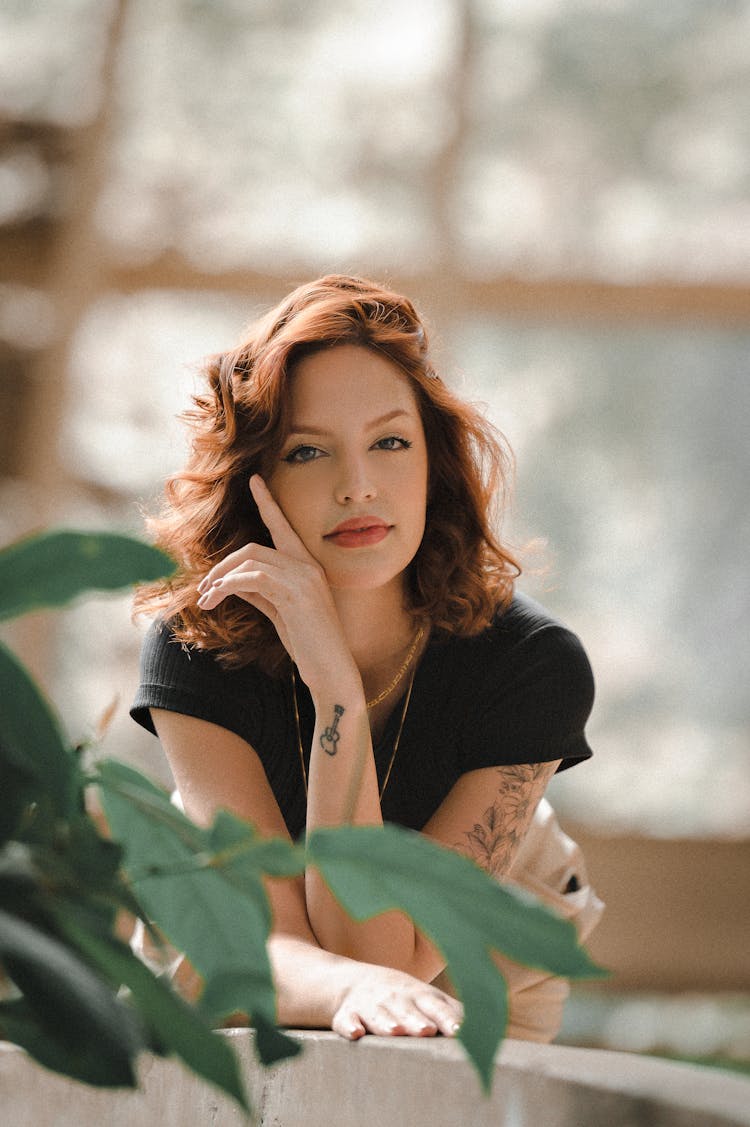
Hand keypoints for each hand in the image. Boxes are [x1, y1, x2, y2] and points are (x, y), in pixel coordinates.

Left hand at [196, 476, 357, 694]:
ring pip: (250, 561)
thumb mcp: (280, 614)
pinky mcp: (296, 595)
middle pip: (254, 548)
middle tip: (204, 589)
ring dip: (220, 579)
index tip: (255, 481)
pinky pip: (252, 578)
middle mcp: (308, 567)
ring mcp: (303, 579)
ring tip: (206, 600)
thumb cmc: (309, 645)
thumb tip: (231, 582)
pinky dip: (227, 586)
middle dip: (222, 566)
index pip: (283, 527)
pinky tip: (216, 600)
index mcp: (307, 568)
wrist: (332, 671)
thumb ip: (259, 593)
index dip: (268, 503)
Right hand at [331, 966, 462, 1040]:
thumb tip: (493, 1029)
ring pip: (379, 1014)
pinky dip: (349, 1025)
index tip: (459, 1032)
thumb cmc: (403, 997)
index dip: (447, 1018)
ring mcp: (371, 1005)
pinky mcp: (347, 1014)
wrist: (353, 982)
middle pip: (407, 1010)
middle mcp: (396, 999)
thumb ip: (455, 1012)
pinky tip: (355, 1032)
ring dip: (386, 1022)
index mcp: (419, 996)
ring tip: (395, 1032)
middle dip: (416, 1020)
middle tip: (426, 1031)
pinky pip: (346, 1020)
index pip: (436, 1006)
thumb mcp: (428, 998)